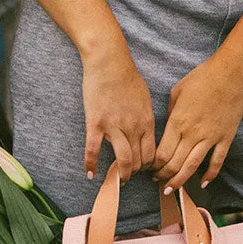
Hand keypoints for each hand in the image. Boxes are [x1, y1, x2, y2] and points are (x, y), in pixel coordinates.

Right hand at [82, 43, 155, 181]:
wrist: (109, 62)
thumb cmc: (127, 77)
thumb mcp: (145, 99)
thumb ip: (146, 119)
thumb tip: (145, 134)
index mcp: (147, 122)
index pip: (152, 154)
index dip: (148, 167)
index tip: (142, 171)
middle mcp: (133, 127)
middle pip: (138, 161)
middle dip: (134, 173)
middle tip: (128, 176)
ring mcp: (114, 127)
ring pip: (122, 161)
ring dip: (120, 175)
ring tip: (116, 181)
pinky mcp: (95, 124)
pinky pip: (92, 150)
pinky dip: (90, 164)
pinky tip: (90, 173)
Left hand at [151, 48, 242, 191]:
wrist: (233, 72)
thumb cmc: (203, 77)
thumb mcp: (177, 91)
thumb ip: (170, 112)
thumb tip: (167, 126)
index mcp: (177, 122)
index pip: (161, 154)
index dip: (154, 166)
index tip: (150, 168)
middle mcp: (192, 134)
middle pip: (174, 165)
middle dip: (163, 176)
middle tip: (157, 181)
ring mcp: (210, 137)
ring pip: (192, 168)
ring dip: (180, 181)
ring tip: (171, 189)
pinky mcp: (226, 138)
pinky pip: (217, 162)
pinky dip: (210, 175)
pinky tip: (203, 183)